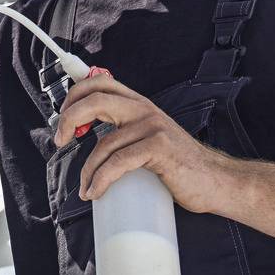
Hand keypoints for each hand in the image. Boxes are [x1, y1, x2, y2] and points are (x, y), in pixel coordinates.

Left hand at [52, 72, 235, 213]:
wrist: (214, 180)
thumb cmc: (179, 163)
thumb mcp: (149, 136)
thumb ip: (125, 128)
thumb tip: (90, 132)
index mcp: (138, 103)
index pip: (99, 83)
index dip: (74, 95)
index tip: (62, 118)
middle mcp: (144, 109)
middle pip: (95, 100)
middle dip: (69, 119)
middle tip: (60, 141)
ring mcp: (152, 127)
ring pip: (104, 143)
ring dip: (87, 169)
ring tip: (86, 187)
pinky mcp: (158, 148)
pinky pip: (118, 162)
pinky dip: (101, 179)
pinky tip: (95, 192)